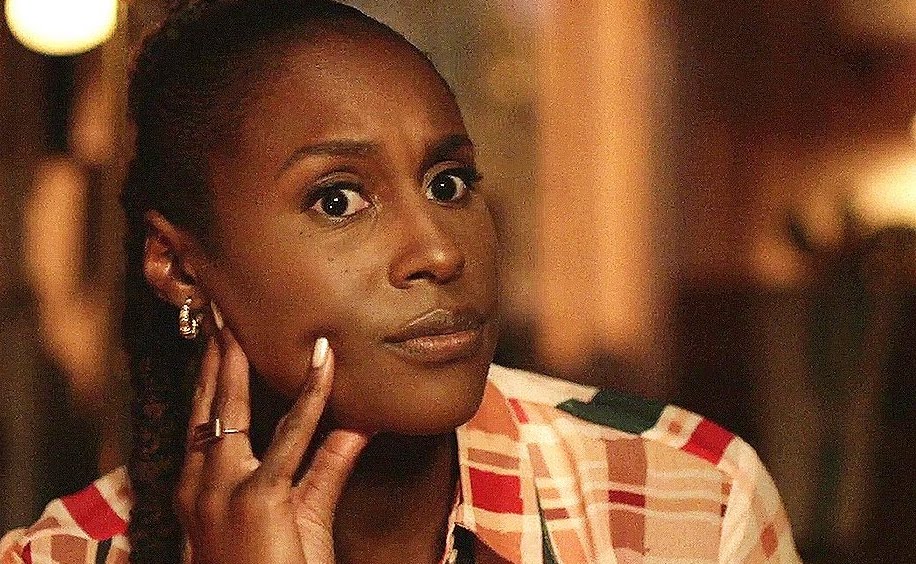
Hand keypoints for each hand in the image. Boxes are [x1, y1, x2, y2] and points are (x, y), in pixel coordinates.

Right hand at [176, 329, 369, 563]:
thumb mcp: (304, 507)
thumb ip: (330, 460)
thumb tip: (358, 421)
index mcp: (200, 486)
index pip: (203, 417)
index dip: (210, 375)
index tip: (217, 339)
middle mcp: (202, 483)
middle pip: (208, 403)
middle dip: (213, 354)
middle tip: (218, 309)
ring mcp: (224, 490)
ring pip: (231, 409)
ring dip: (238, 359)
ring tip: (243, 318)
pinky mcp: (259, 500)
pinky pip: (291, 437)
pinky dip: (311, 395)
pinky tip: (322, 361)